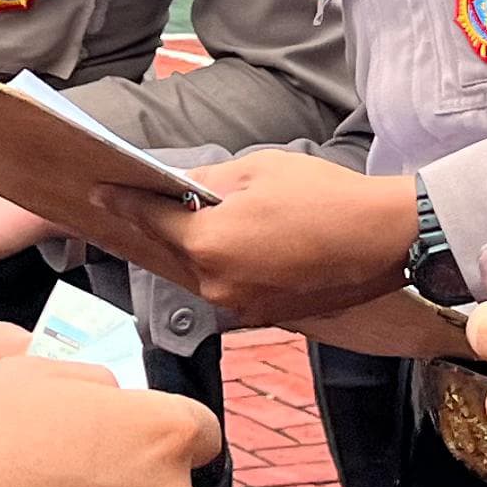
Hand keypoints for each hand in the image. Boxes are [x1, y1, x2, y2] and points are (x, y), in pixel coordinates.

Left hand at [148, 151, 422, 326]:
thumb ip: (207, 183)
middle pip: (177, 250)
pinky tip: (255, 243)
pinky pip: (234, 287)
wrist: (384, 238)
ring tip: (224, 218)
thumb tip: (177, 186)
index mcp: (208, 244)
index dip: (125, 202)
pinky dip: (235, 266)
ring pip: (206, 271)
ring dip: (206, 247)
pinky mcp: (267, 315)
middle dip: (171, 224)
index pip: (151, 220)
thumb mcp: (258, 170)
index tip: (102, 192)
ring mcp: (242, 306)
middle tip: (165, 198)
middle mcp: (216, 284)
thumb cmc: (325, 196)